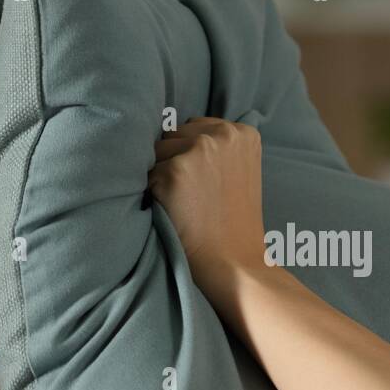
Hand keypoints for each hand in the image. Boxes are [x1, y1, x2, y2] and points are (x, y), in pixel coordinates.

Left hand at [147, 117, 267, 286]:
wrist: (234, 262)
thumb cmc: (231, 224)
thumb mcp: (239, 172)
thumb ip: (218, 149)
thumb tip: (174, 130)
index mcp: (243, 132)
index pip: (194, 128)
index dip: (187, 156)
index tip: (196, 182)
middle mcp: (224, 133)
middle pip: (173, 135)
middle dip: (172, 161)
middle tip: (188, 196)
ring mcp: (200, 149)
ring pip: (156, 152)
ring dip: (160, 174)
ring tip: (182, 203)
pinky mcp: (175, 169)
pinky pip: (145, 174)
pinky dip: (151, 192)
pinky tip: (172, 210)